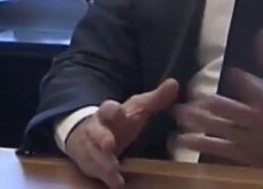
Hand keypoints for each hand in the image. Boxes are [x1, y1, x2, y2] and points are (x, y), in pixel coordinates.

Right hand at [63, 78, 179, 187]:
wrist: (88, 134)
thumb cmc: (119, 121)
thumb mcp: (137, 109)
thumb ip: (155, 99)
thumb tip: (174, 83)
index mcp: (109, 113)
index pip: (108, 108)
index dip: (112, 110)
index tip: (117, 111)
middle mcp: (96, 130)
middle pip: (96, 132)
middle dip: (101, 138)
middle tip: (109, 144)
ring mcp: (91, 148)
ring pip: (94, 155)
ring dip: (104, 162)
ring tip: (115, 170)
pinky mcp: (90, 165)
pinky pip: (96, 172)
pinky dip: (106, 178)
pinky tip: (117, 183)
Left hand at [173, 29, 262, 168]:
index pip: (256, 89)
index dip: (244, 80)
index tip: (233, 72)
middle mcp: (258, 122)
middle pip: (231, 111)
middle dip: (210, 104)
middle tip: (193, 97)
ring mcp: (249, 141)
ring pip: (220, 130)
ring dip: (199, 122)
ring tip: (180, 113)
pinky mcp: (243, 156)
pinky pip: (219, 150)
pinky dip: (200, 143)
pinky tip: (182, 138)